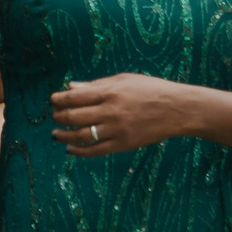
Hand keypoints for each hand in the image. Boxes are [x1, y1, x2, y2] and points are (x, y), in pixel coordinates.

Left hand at [51, 74, 189, 155]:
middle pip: (74, 116)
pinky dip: (80, 151)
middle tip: (54, 116)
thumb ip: (96, 85)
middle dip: (59, 117)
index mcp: (110, 92)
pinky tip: (70, 148)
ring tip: (56, 134)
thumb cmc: (151, 90)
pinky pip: (96, 150)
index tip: (53, 100)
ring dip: (64, 135)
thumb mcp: (124, 80)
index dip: (59, 100)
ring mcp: (117, 129)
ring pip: (82, 135)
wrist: (178, 109)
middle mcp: (111, 111)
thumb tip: (71, 87)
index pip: (75, 97)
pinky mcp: (123, 144)